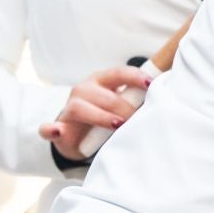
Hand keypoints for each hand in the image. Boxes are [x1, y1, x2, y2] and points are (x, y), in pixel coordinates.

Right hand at [38, 64, 153, 160]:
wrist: (76, 139)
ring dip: (99, 116)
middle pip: (103, 94)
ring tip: (117, 125)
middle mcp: (83, 91)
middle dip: (122, 105)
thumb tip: (164, 95)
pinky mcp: (56, 129)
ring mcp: (68, 109)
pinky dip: (51, 129)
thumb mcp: (121, 106)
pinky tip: (57, 131)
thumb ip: (135, 100)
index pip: (118, 73)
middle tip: (136, 118)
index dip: (133, 77)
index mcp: (101, 81)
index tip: (150, 84)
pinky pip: (48, 128)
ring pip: (80, 107)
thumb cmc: (105, 118)